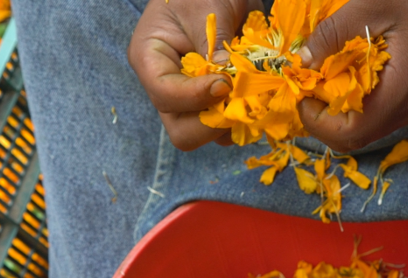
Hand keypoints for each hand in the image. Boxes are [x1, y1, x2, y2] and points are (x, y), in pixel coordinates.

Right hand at [128, 0, 262, 150]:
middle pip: (181, 131)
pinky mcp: (212, 103)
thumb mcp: (207, 12)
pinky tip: (257, 98)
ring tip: (252, 98)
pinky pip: (226, 126)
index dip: (196, 97)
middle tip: (241, 102)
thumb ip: (216, 50)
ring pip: (207, 134)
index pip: (165, 96)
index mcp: (151, 60)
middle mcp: (167, 87)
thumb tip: (230, 86)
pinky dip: (244, 118)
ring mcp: (191, 100)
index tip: (225, 83)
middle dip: (213, 123)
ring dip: (233, 123)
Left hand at [298, 0, 407, 151]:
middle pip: (360, 137)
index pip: (350, 133)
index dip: (318, 124)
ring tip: (329, 82)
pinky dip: (365, 105)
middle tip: (310, 91)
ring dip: (345, 113)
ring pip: (374, 128)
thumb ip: (335, 33)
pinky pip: (389, 114)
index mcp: (403, 91)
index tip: (302, 97)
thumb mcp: (376, 3)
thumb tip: (304, 60)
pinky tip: (357, 77)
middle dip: (327, 121)